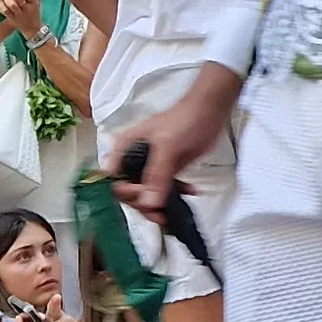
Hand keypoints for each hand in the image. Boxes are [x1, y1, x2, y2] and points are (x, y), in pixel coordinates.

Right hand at [110, 66, 238, 213]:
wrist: (209, 112)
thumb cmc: (186, 117)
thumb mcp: (168, 146)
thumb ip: (157, 174)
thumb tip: (149, 200)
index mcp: (124, 147)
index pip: (111, 178)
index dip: (124, 191)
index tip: (141, 195)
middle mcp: (133, 158)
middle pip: (127, 191)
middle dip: (142, 203)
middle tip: (158, 209)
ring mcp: (149, 165)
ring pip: (145, 194)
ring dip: (158, 204)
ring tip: (171, 208)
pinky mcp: (165, 170)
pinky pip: (162, 190)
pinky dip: (174, 195)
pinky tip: (187, 191)